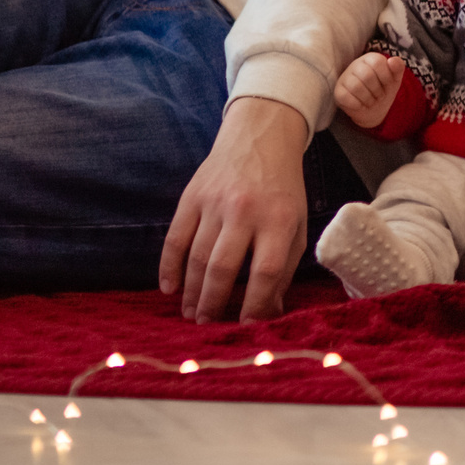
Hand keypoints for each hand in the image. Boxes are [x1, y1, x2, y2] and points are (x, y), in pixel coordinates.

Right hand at [158, 96, 310, 322]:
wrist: (260, 138)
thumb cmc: (281, 190)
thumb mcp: (296, 224)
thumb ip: (284, 267)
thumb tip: (269, 313)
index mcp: (279, 218)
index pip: (265, 270)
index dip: (256, 302)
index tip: (247, 326)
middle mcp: (245, 210)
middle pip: (224, 267)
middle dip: (213, 303)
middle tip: (207, 324)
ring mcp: (214, 202)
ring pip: (197, 257)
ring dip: (191, 292)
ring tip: (191, 314)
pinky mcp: (191, 196)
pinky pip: (174, 238)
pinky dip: (169, 266)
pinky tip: (169, 288)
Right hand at [333, 52, 400, 127]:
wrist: (373, 109)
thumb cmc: (384, 89)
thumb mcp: (395, 79)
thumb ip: (398, 67)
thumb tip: (392, 60)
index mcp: (370, 58)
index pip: (377, 62)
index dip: (386, 77)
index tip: (388, 84)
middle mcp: (355, 65)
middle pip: (367, 76)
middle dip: (377, 90)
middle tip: (380, 96)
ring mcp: (345, 77)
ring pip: (356, 87)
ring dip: (368, 99)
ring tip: (372, 101)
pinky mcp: (338, 91)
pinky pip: (345, 97)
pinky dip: (357, 104)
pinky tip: (361, 105)